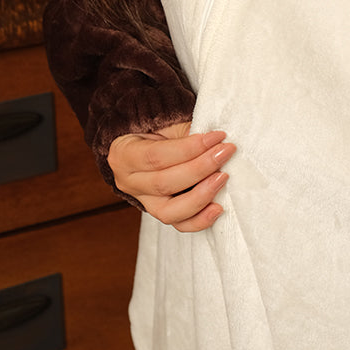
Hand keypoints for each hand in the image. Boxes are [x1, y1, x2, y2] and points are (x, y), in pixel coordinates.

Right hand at [107, 121, 235, 231]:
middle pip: (165, 183)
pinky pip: (179, 225)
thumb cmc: (157, 130)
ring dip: (201, 195)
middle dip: (200, 168)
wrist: (146, 145)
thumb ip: (184, 132)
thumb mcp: (165, 123)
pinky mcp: (161, 214)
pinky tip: (218, 208)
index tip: (217, 136)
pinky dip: (200, 220)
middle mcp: (130, 183)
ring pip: (170, 211)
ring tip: (223, 177)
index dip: (189, 148)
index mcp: (124, 155)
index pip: (156, 156)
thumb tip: (212, 141)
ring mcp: (144, 202)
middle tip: (225, 152)